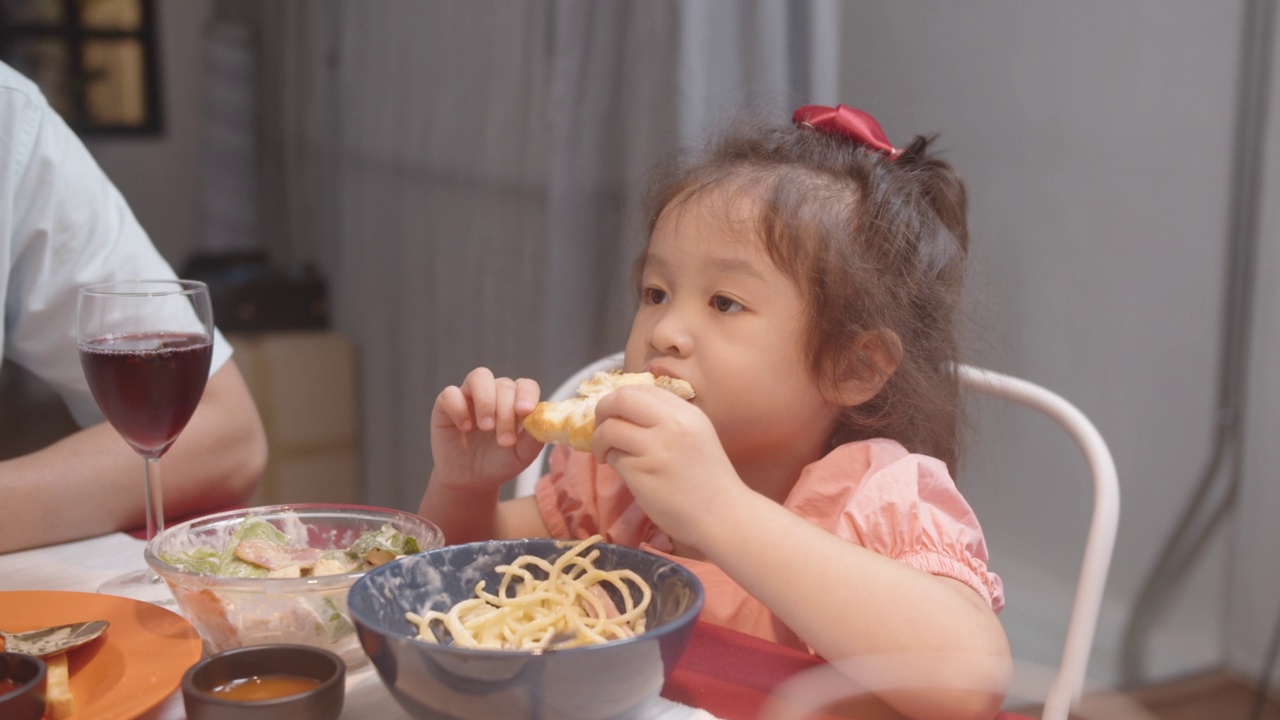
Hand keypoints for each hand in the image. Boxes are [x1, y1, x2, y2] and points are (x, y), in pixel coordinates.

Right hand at [430, 367, 543, 490]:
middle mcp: (494, 393)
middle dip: (506, 413)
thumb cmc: (499, 463)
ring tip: (486, 427)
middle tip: (505, 440)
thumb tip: (543, 421)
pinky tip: (464, 428)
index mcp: (516, 401)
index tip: (525, 412)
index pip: (526, 386)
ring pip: (479, 377)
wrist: (471, 480)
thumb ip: (533, 438)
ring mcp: (470, 396)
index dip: (527, 394)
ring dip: (486, 400)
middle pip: (504, 385)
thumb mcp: (521, 455)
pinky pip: (451, 393)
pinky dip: (459, 408)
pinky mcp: (446, 404)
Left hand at [592, 385, 742, 545]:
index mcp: (686, 412)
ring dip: (600, 440)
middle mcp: (671, 424)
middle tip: (600, 426)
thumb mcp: (696, 434)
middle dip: (602, 410)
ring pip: (610, 429)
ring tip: (606, 453)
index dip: (621, 397)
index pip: (642, 388)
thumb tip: (626, 410)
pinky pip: (613, 457)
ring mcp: (655, 448)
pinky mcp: (641, 473)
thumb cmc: (709, 478)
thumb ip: (667, 418)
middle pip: (620, 399)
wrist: (722, 515)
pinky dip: (610, 460)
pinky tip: (624, 470)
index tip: (616, 412)